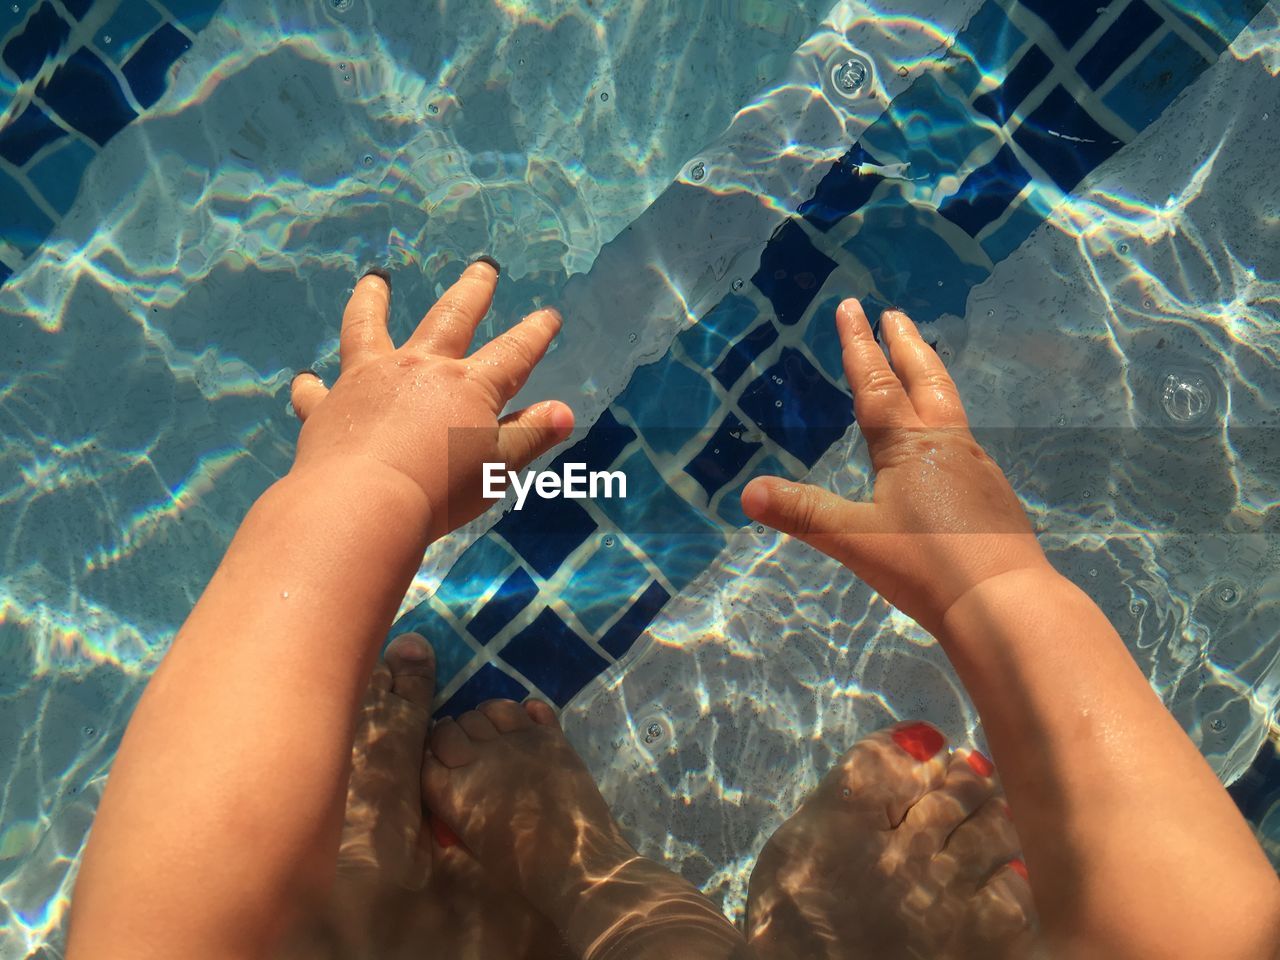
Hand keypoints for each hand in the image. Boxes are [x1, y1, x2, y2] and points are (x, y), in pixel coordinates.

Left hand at [288, 262, 573, 539]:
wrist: (363, 503)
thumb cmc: (441, 490)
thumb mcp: (498, 467)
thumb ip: (530, 435)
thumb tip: (565, 412)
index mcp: (468, 385)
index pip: (513, 352)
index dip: (535, 333)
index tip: (549, 316)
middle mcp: (420, 369)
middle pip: (450, 318)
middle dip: (472, 291)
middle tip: (483, 268)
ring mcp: (369, 381)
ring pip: (368, 327)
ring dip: (371, 301)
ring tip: (374, 280)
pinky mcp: (328, 406)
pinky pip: (315, 392)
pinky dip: (311, 386)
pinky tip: (306, 380)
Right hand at [742, 299, 1051, 636]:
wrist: (1006, 603)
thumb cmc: (927, 566)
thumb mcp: (854, 540)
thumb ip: (803, 514)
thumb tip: (746, 492)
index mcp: (908, 445)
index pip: (875, 384)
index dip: (858, 344)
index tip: (852, 307)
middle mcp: (946, 443)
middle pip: (924, 379)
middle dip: (904, 344)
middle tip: (894, 313)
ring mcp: (975, 467)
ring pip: (949, 406)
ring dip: (930, 376)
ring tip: (921, 364)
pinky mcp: (991, 496)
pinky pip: (963, 438)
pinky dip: (946, 418)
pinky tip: (945, 441)